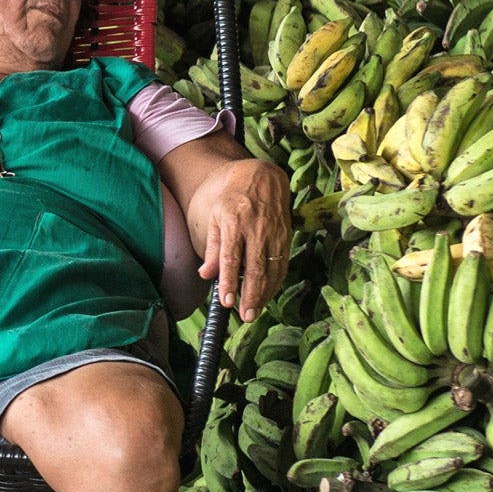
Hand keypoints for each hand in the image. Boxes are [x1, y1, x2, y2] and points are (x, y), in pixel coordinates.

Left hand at [195, 158, 290, 322]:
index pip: (231, 257)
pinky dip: (276, 281)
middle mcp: (257, 227)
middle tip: (246, 316)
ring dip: (265, 292)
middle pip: (255, 267)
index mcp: (234, 221)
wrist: (260, 175)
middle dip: (251, 294)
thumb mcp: (213, 218)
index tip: (226, 302)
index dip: (229, 281)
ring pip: (272, 267)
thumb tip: (206, 275)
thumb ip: (211, 248)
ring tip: (255, 312)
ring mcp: (275, 231)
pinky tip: (268, 295)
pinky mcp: (286, 234)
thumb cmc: (230, 198)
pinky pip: (283, 262)